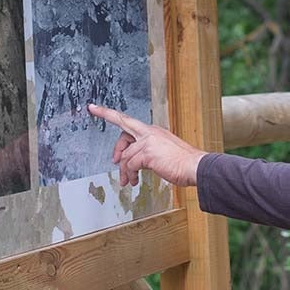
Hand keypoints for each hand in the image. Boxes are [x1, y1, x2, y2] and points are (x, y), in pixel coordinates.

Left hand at [88, 103, 205, 186]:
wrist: (196, 167)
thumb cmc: (183, 163)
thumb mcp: (164, 153)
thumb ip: (148, 153)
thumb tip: (135, 164)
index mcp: (153, 131)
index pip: (127, 120)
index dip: (107, 113)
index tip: (93, 108)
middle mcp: (149, 132)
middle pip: (122, 132)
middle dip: (116, 149)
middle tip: (114, 162)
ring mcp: (148, 141)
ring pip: (125, 156)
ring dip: (125, 171)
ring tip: (130, 181)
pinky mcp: (147, 152)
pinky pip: (130, 164)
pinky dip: (130, 174)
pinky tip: (135, 180)